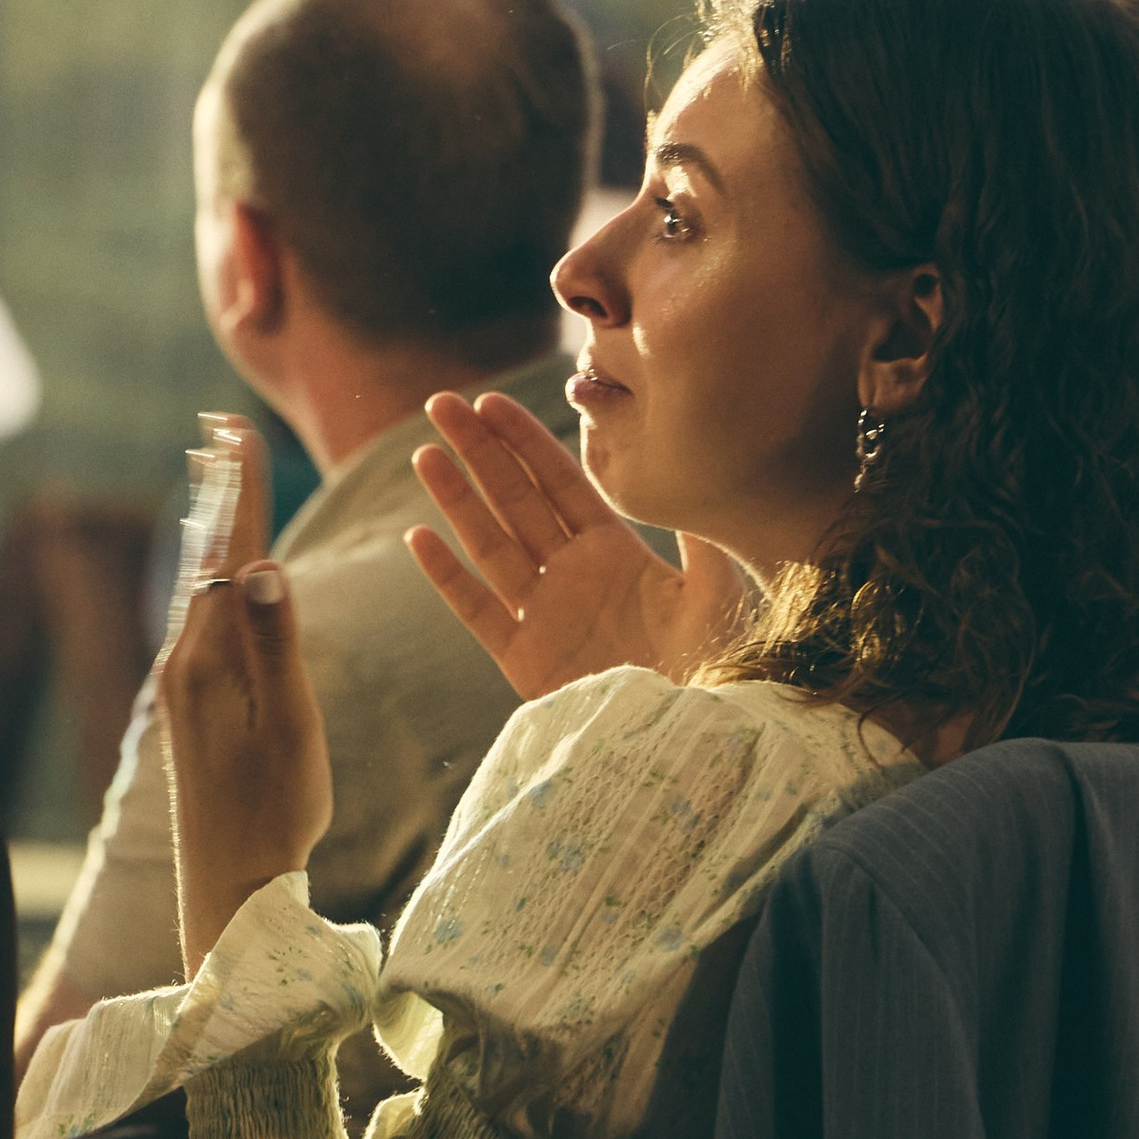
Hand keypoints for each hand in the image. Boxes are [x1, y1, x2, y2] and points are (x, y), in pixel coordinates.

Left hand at [156, 414, 333, 971]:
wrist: (228, 889)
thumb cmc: (274, 812)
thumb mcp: (290, 726)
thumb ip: (276, 643)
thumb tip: (262, 563)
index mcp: (208, 660)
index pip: (229, 552)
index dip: (239, 487)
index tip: (235, 426)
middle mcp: (183, 663)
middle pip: (204, 555)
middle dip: (217, 488)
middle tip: (215, 425)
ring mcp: (182, 684)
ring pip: (198, 583)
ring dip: (209, 523)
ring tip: (209, 472)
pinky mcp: (189, 705)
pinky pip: (198, 615)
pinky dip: (208, 570)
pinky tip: (211, 567)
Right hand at [406, 391, 751, 698]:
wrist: (698, 736)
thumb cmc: (720, 665)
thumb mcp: (718, 592)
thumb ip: (702, 537)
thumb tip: (694, 472)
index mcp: (616, 553)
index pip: (561, 484)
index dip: (526, 442)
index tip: (493, 403)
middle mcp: (573, 576)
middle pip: (516, 501)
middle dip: (479, 452)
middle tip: (442, 404)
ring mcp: (545, 616)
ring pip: (490, 545)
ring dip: (458, 499)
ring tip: (425, 453)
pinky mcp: (526, 661)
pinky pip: (479, 611)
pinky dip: (448, 577)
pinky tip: (419, 537)